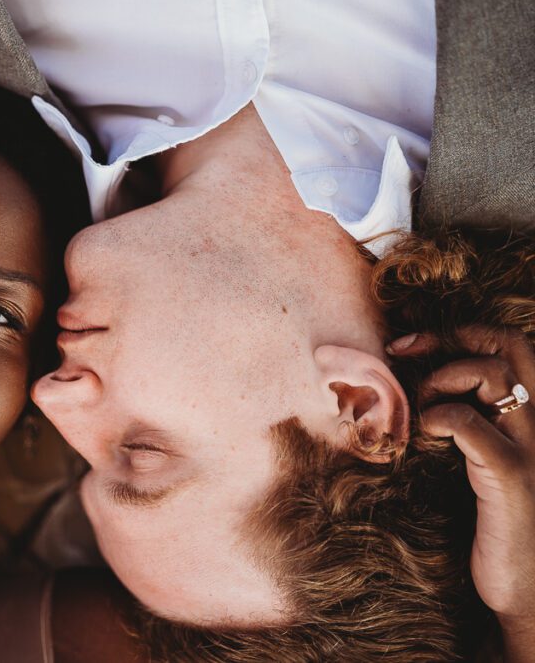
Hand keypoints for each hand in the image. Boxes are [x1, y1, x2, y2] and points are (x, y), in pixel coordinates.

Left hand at [389, 327, 534, 659]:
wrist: (527, 590)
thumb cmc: (495, 524)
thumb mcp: (480, 460)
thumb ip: (466, 421)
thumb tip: (413, 384)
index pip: (510, 343)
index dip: (457, 331)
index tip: (406, 344)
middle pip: (508, 344)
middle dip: (448, 336)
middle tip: (399, 352)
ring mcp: (533, 448)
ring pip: (494, 373)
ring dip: (439, 377)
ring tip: (417, 408)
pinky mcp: (514, 478)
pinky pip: (471, 425)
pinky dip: (437, 416)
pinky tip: (422, 435)